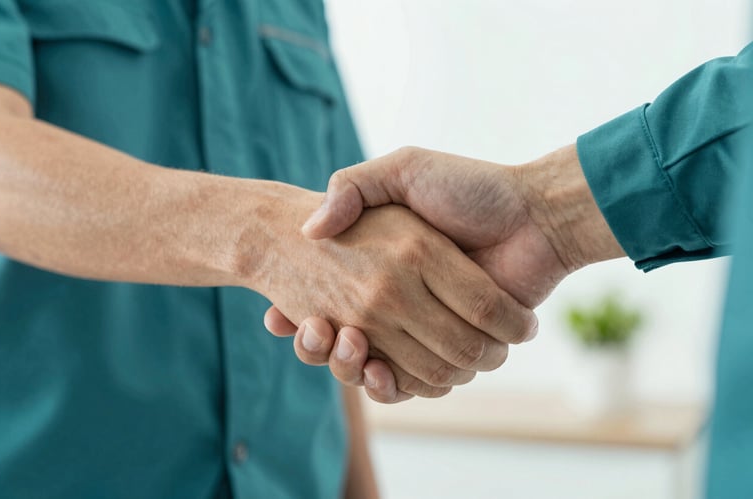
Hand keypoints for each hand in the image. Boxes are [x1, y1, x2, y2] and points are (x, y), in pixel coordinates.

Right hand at [265, 145, 623, 401]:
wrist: (535, 215)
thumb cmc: (470, 187)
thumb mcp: (404, 169)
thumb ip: (354, 185)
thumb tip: (310, 228)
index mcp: (388, 267)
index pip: (330, 299)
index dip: (304, 315)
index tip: (276, 317)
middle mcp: (403, 301)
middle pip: (347, 342)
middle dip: (321, 347)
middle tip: (312, 331)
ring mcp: (429, 326)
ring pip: (376, 367)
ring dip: (349, 368)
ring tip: (342, 344)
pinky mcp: (456, 348)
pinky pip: (417, 381)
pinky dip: (394, 386)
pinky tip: (375, 370)